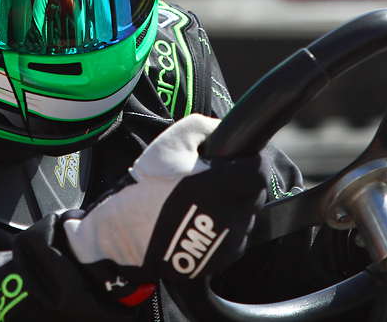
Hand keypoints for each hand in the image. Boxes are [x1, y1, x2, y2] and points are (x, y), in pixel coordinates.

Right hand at [61, 114, 268, 305]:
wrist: (126, 232)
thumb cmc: (147, 186)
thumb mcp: (171, 141)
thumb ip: (205, 126)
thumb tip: (226, 130)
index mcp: (218, 186)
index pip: (260, 171)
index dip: (251, 162)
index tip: (239, 161)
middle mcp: (228, 216)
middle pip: (256, 194)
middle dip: (243, 184)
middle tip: (219, 179)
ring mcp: (227, 241)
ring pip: (248, 216)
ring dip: (236, 206)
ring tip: (207, 201)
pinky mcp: (222, 259)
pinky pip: (237, 238)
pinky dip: (227, 228)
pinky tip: (203, 221)